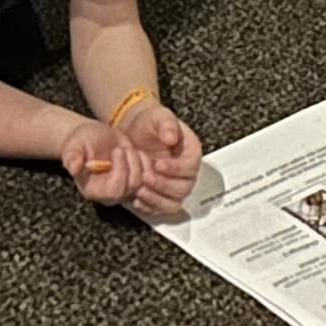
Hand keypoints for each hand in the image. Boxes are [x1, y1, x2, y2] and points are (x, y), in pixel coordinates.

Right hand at [61, 115, 143, 205]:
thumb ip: (72, 156)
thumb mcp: (74, 146)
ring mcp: (125, 189)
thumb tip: (72, 167)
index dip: (121, 171)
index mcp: (93, 190)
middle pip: (132, 188)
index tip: (117, 151)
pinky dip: (148, 164)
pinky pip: (151, 179)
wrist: (92, 137)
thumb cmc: (81, 141)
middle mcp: (110, 194)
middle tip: (123, 148)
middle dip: (132, 164)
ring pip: (144, 183)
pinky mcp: (136, 180)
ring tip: (129, 149)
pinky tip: (138, 152)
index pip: (115, 191)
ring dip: (140, 162)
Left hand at [113, 102, 203, 216]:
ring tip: (140, 190)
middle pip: (184, 188)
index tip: (158, 164)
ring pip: (174, 203)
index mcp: (190, 152)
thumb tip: (171, 138)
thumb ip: (167, 124)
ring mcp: (173, 185)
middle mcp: (185, 172)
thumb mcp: (158, 116)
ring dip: (157, 200)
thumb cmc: (149, 122)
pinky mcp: (160, 194)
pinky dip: (149, 207)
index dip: (176, 169)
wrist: (134, 131)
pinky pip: (160, 209)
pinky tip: (137, 200)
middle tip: (146, 177)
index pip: (191, 167)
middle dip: (164, 185)